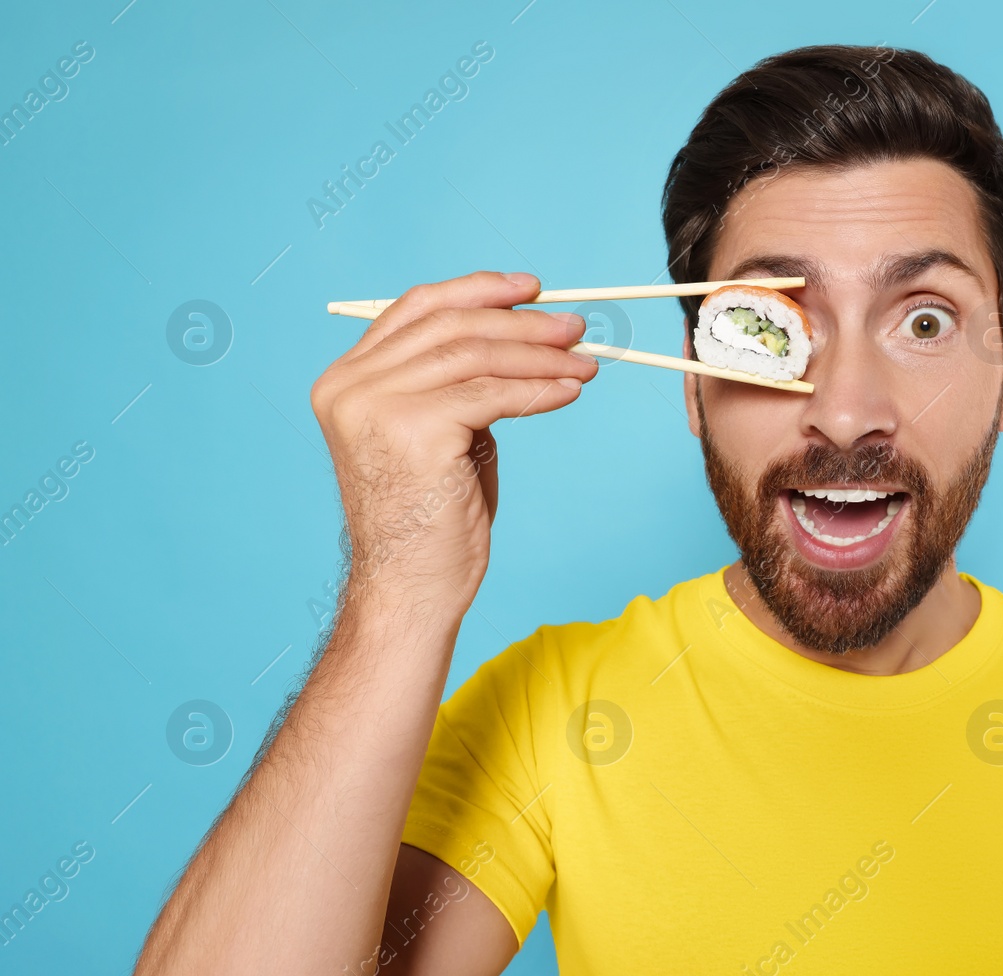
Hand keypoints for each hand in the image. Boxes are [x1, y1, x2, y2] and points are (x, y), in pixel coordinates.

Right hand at [310, 271, 597, 619]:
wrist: (411, 588)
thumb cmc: (431, 521)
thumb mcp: (439, 434)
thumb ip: (457, 383)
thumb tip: (523, 337)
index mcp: (346, 379)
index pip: (417, 310)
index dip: (478, 291)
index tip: (532, 288)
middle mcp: (351, 386)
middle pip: (452, 327)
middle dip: (523, 323)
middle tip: (576, 328)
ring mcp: (375, 405)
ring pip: (476, 356)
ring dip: (541, 356)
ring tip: (585, 362)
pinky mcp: (413, 430)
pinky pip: (491, 395)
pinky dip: (539, 389)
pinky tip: (569, 391)